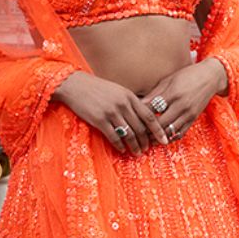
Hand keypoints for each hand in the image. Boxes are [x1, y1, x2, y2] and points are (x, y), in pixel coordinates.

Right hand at [52, 72, 170, 154]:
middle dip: (146, 141)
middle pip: (140, 127)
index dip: (158, 130)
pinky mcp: (99, 120)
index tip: (164, 140)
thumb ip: (130, 102)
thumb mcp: (117, 91)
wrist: (75, 85)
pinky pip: (114, 136)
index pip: (149, 116)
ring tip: (137, 152)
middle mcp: (123, 104)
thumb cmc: (97, 88)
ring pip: (129, 134)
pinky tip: (122, 149)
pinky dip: (120, 145)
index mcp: (129, 96)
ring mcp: (111, 112)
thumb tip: (142, 117)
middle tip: (147, 149)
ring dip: (135, 146)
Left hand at [137, 58, 227, 144]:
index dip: (141, 115)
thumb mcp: (168, 80)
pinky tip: (161, 138)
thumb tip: (137, 102)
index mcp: (173, 93)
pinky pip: (180, 133)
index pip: (152, 109)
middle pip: (159, 123)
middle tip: (136, 132)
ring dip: (157, 137)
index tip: (132, 119)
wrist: (210, 77)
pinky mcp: (193, 119)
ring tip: (146, 139)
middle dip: (147, 130)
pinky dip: (169, 137)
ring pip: (169, 131)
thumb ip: (154, 93)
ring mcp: (188, 114)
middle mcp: (181, 105)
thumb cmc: (187, 75)